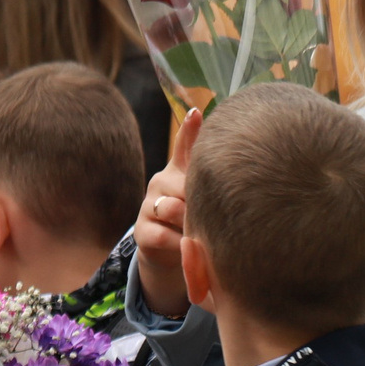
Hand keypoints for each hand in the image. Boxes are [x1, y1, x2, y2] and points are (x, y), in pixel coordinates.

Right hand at [132, 108, 200, 316]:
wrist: (166, 252)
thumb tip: (222, 137)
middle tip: (215, 212)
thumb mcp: (200, 196)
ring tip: (198, 231)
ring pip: (172, 209)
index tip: (197, 113)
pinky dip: (179, 243)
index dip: (189, 129)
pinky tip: (187, 246)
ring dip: (189, 223)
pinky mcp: (142, 232)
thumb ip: (209, 174)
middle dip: (198, 200)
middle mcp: (160, 182)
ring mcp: (148, 206)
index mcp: (178, 170)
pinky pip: (165, 235)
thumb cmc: (189, 218)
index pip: (184, 145)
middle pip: (184, 185)